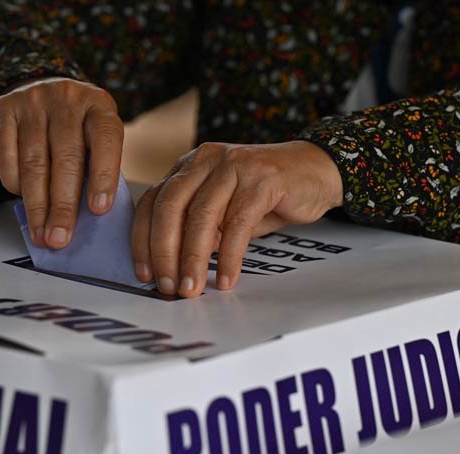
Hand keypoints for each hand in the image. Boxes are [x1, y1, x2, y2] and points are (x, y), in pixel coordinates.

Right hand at [0, 77, 124, 248]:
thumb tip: (88, 218)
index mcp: (99, 106)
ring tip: (40, 233)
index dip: (104, 176)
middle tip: (60, 238)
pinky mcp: (4, 109)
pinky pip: (6, 155)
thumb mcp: (96, 137)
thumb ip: (96, 167)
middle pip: (66, 158)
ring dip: (37, 205)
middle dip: (63, 206)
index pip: (106, 140)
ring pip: (34, 162)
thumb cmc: (77, 128)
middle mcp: (66, 99)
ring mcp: (33, 101)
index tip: (99, 210)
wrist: (43, 90)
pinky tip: (21, 199)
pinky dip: (14, 183)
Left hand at [132, 140, 343, 297]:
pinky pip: (239, 223)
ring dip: (193, 258)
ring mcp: (234, 165)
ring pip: (202, 216)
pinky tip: (227, 279)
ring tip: (191, 289)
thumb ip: (197, 230)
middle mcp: (206, 160)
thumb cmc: (264, 196)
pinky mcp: (264, 179)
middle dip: (164, 252)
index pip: (152, 201)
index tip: (143, 274)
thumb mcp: (223, 211)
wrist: (317, 171)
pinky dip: (230, 256)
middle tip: (167, 287)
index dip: (142, 239)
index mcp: (189, 166)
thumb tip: (169, 269)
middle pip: (170, 207)